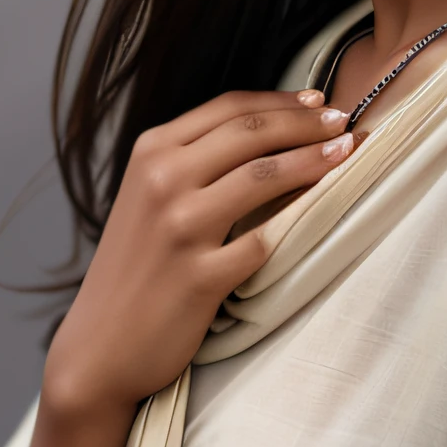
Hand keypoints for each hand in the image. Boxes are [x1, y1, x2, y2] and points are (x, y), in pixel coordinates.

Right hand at [42, 89, 351, 419]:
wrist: (99, 346)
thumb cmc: (137, 265)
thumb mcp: (149, 193)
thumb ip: (196, 158)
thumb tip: (270, 125)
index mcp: (151, 152)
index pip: (230, 108)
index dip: (282, 101)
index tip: (319, 100)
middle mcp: (162, 180)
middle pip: (250, 132)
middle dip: (306, 122)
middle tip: (344, 121)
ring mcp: (180, 228)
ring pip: (263, 176)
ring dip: (314, 160)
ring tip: (347, 153)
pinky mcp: (199, 276)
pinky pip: (264, 240)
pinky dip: (298, 222)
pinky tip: (324, 211)